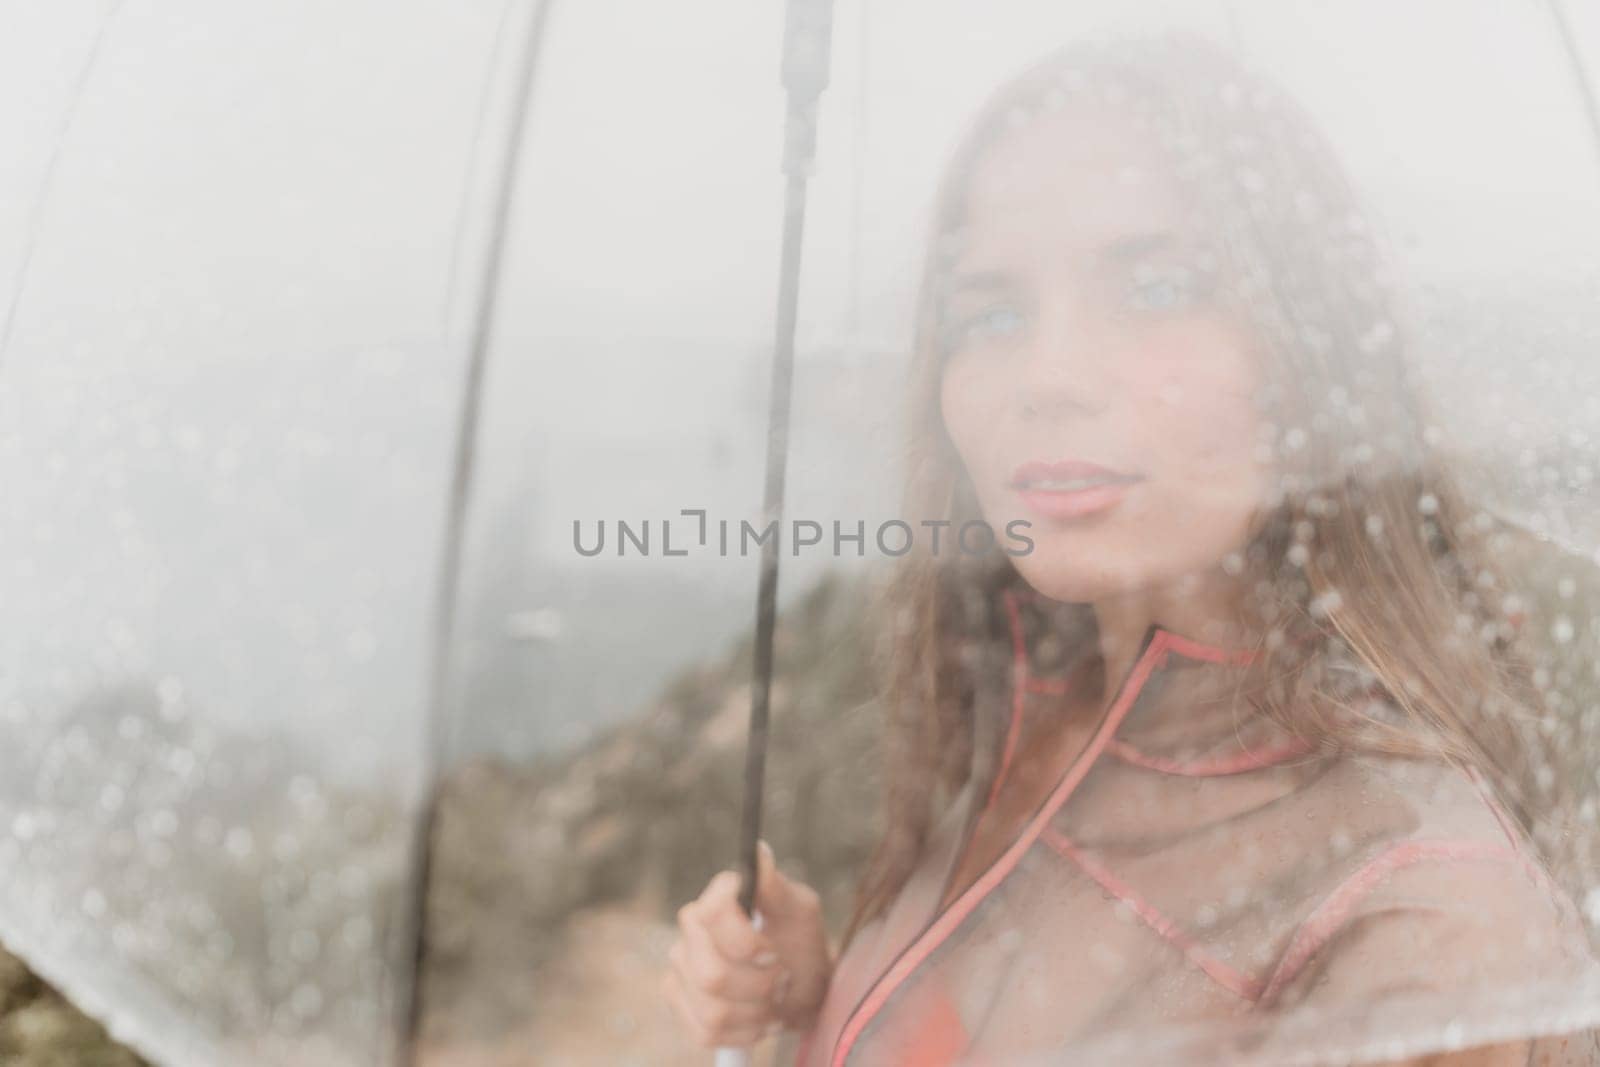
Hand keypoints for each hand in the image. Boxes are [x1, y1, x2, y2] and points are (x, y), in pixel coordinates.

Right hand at [662, 841, 832, 1047]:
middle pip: (711, 974)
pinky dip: (744, 1032)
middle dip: (758, 986)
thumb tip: (758, 853)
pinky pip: (705, 1032)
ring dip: (757, 1011)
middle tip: (781, 978)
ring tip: (774, 999)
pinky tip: (758, 1017)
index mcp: (716, 900)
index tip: (771, 952)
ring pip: (712, 1010)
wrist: (801, 986)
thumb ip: (776, 886)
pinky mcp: (681, 1004)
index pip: (710, 915)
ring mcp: (680, 969)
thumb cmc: (800, 943)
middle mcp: (690, 931)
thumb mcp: (799, 911)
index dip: (744, 943)